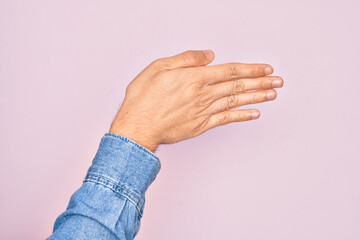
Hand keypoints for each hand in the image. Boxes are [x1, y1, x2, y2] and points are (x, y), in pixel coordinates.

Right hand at [109, 50, 283, 151]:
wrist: (137, 127)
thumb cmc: (144, 97)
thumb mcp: (159, 67)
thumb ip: (186, 59)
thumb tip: (209, 56)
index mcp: (194, 78)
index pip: (230, 71)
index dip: (251, 69)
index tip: (266, 68)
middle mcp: (203, 95)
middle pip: (238, 86)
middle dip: (261, 82)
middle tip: (278, 81)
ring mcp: (204, 112)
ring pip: (236, 101)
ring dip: (257, 97)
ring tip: (273, 94)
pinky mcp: (201, 126)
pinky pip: (226, 119)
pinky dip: (242, 116)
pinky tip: (254, 114)